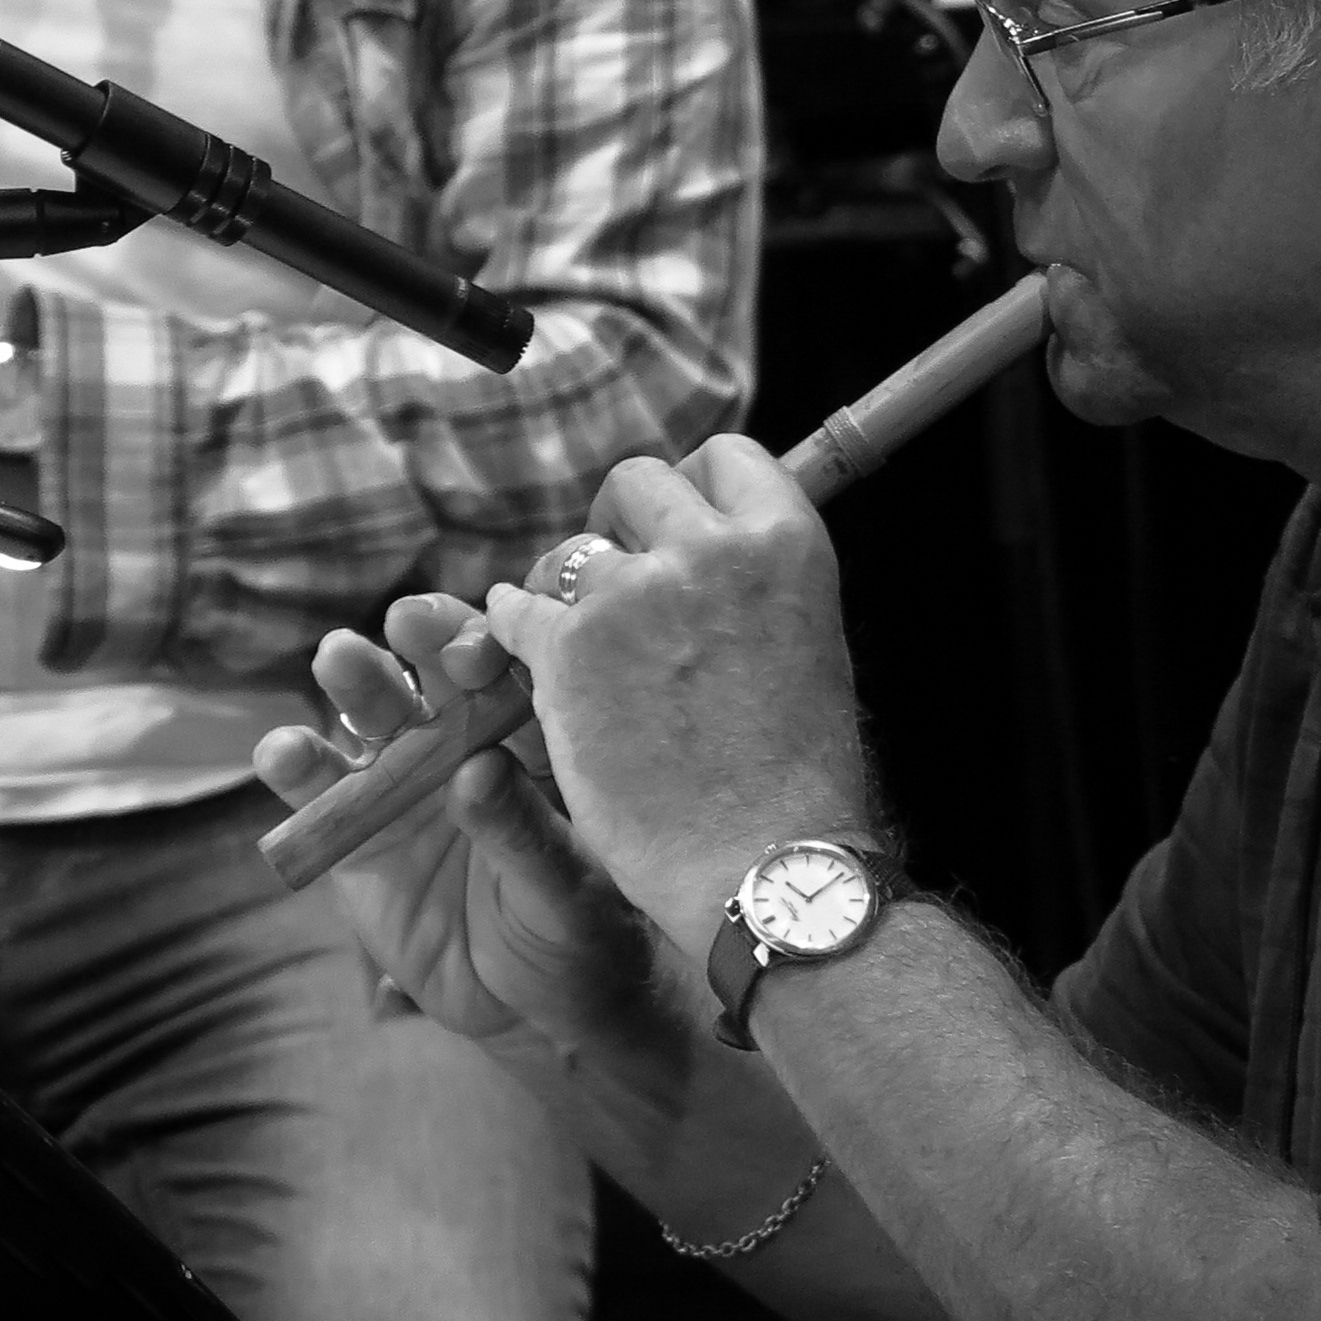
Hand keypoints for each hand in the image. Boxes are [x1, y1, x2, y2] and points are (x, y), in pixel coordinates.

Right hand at [252, 594, 657, 1052]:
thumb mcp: (566, 889)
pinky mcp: (355, 835)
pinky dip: (297, 767)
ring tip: (340, 659)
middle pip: (439, 675)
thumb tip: (478, 773)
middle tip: (404, 624)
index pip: (516, 674)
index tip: (477, 651)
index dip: (496, 650)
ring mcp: (405, 783)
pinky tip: (281, 751)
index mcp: (535, 739)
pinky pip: (321, 795)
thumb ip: (523, 831)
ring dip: (356, 682)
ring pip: (376, 717)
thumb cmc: (575, 931)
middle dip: (422, 642)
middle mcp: (466, 743)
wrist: (530, 1006)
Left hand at [484, 439, 877, 963]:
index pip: (724, 456)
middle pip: (634, 483)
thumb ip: (753, 583)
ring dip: (564, 588)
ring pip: (568, 552)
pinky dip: (514, 631)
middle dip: (618, 526)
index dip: (690, 488)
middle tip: (612, 579)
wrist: (763, 864)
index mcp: (786, 540)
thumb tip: (703, 546)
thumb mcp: (806, 645)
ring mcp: (632, 595)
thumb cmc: (796, 779)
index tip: (670, 529)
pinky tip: (522, 654)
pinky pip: (516, 609)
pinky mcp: (567, 649)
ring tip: (573, 639)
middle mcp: (709, 548)